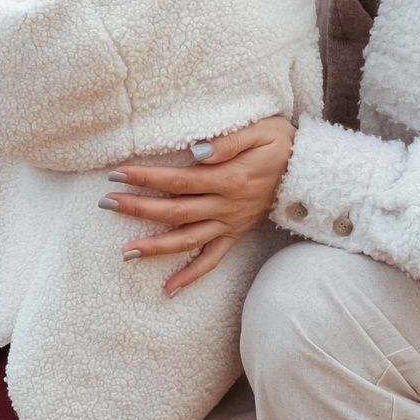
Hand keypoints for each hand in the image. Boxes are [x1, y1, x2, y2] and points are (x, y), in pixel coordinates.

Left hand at [108, 117, 294, 295]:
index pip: (178, 180)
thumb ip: (228, 142)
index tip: (117, 174)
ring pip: (188, 239)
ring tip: (125, 252)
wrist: (313, 170)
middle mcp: (227, 206)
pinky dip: (192, 275)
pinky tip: (168, 289)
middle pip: (176, 211)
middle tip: (106, 203)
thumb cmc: (283, 143)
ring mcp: (231, 223)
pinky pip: (213, 259)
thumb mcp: (261, 130)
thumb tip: (195, 151)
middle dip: (139, 208)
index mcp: (229, 179)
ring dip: (156, 247)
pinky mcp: (236, 233)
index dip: (147, 178)